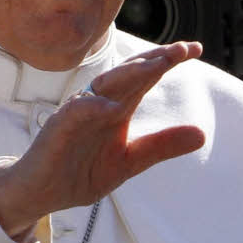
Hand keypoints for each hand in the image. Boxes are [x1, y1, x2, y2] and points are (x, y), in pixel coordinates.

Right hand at [0, 41, 205, 238]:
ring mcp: (77, 114)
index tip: (194, 48)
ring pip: (104, 85)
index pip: (144, 77)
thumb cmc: (79, 172)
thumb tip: (202, 134)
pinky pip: (75, 112)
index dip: (167, 61)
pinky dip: (93, 107)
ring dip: (129, 74)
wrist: (40, 194)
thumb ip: (160, 147)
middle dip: (154, 59)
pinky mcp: (58, 129)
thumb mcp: (128, 162)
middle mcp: (98, 104)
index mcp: (116, 108)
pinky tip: (113, 106)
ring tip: (156, 65)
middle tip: (181, 49)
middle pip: (128, 73)